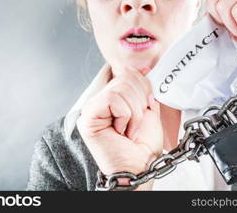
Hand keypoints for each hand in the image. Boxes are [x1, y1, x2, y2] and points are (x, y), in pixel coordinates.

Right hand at [76, 65, 162, 189]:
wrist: (139, 167)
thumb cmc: (143, 146)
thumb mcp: (148, 110)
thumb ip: (143, 89)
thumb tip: (141, 68)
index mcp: (113, 97)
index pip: (129, 73)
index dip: (144, 88)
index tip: (146, 107)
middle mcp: (100, 100)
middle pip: (127, 77)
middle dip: (140, 102)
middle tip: (136, 124)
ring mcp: (92, 107)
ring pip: (121, 88)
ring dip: (134, 112)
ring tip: (129, 129)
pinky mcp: (88, 116)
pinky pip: (113, 99)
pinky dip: (125, 115)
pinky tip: (121, 130)